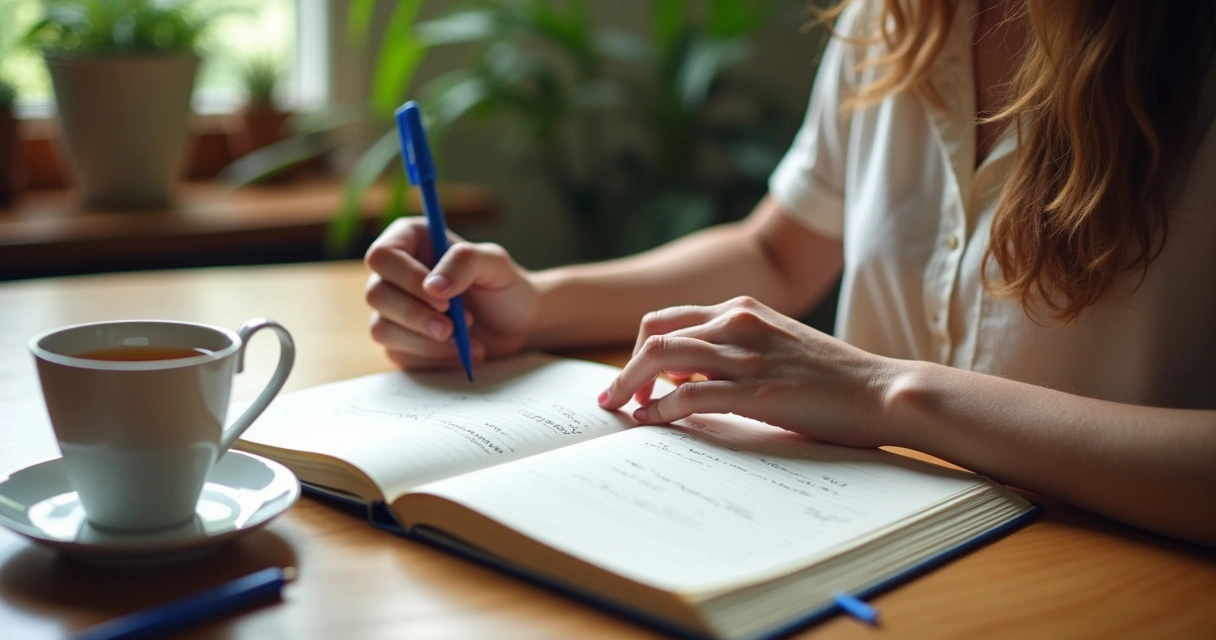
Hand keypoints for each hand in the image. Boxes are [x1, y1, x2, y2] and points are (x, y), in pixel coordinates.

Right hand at [364, 217, 538, 369]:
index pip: (382, 256)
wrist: (517, 325)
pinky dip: (433, 357)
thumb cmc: (504, 286)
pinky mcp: (399, 342)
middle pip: (375, 294)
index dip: (407, 279)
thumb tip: (432, 287)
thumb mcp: (494, 264)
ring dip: (424, 340)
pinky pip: (398, 354)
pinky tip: (462, 352)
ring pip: (380, 328)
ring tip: (463, 339)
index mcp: (409, 241)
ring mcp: (392, 310)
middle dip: (416, 315)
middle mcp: (394, 274)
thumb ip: (464, 262)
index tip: (444, 299)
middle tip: (452, 327)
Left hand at [597, 296, 897, 447]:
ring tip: (620, 412)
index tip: (631, 379)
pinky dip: (660, 410)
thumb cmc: (832, 379)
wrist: (882, 391)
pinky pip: (688, 396)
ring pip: (662, 359)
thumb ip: (731, 355)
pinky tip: (651, 423)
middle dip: (624, 368)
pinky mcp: (755, 391)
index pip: (667, 319)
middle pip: (654, 335)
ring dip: (630, 387)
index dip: (639, 349)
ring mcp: (746, 355)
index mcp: (742, 310)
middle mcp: (738, 322)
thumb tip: (682, 380)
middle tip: (612, 398)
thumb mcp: (775, 348)